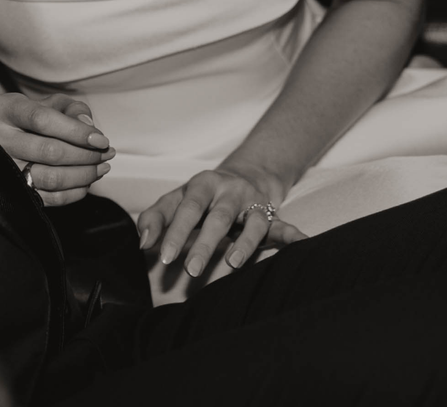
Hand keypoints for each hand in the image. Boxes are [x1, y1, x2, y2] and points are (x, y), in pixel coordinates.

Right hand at [0, 92, 113, 206]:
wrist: (11, 138)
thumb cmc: (37, 117)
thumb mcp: (54, 104)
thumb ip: (73, 109)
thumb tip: (87, 125)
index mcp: (7, 110)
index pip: (43, 120)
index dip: (76, 132)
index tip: (101, 140)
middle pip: (49, 151)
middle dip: (86, 155)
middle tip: (107, 154)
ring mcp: (3, 168)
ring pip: (50, 178)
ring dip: (83, 175)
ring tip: (102, 168)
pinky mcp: (12, 191)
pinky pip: (49, 198)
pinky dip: (74, 192)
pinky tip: (86, 182)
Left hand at [137, 166, 305, 279]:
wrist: (242, 177)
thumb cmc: (199, 197)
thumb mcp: (174, 200)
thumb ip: (154, 218)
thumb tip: (143, 243)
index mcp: (202, 185)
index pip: (187, 209)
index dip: (175, 231)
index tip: (164, 257)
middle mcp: (230, 191)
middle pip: (219, 217)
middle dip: (205, 244)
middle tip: (192, 270)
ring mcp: (253, 202)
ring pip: (253, 222)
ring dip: (245, 243)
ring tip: (233, 264)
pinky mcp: (272, 215)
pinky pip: (284, 225)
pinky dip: (294, 236)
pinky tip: (303, 244)